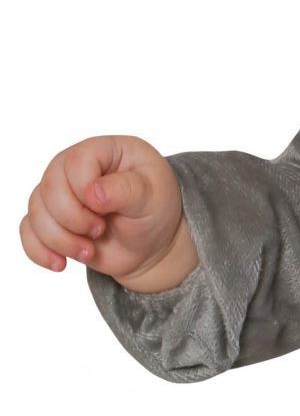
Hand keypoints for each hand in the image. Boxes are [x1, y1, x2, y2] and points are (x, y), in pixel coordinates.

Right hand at [20, 136, 197, 292]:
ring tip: (89, 252)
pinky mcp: (52, 220)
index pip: (76, 161)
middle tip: (99, 231)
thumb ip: (127, 190)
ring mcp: (60, 194)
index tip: (106, 211)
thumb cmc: (156, 210)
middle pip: (50, 187)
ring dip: (60, 239)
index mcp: (104, 151)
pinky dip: (40, 250)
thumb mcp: (154, 196)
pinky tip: (61, 263)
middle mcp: (75, 167)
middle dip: (72, 218)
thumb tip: (93, 193)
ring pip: (36, 211)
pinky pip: (28, 231)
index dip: (84, 189)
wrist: (151, 245)